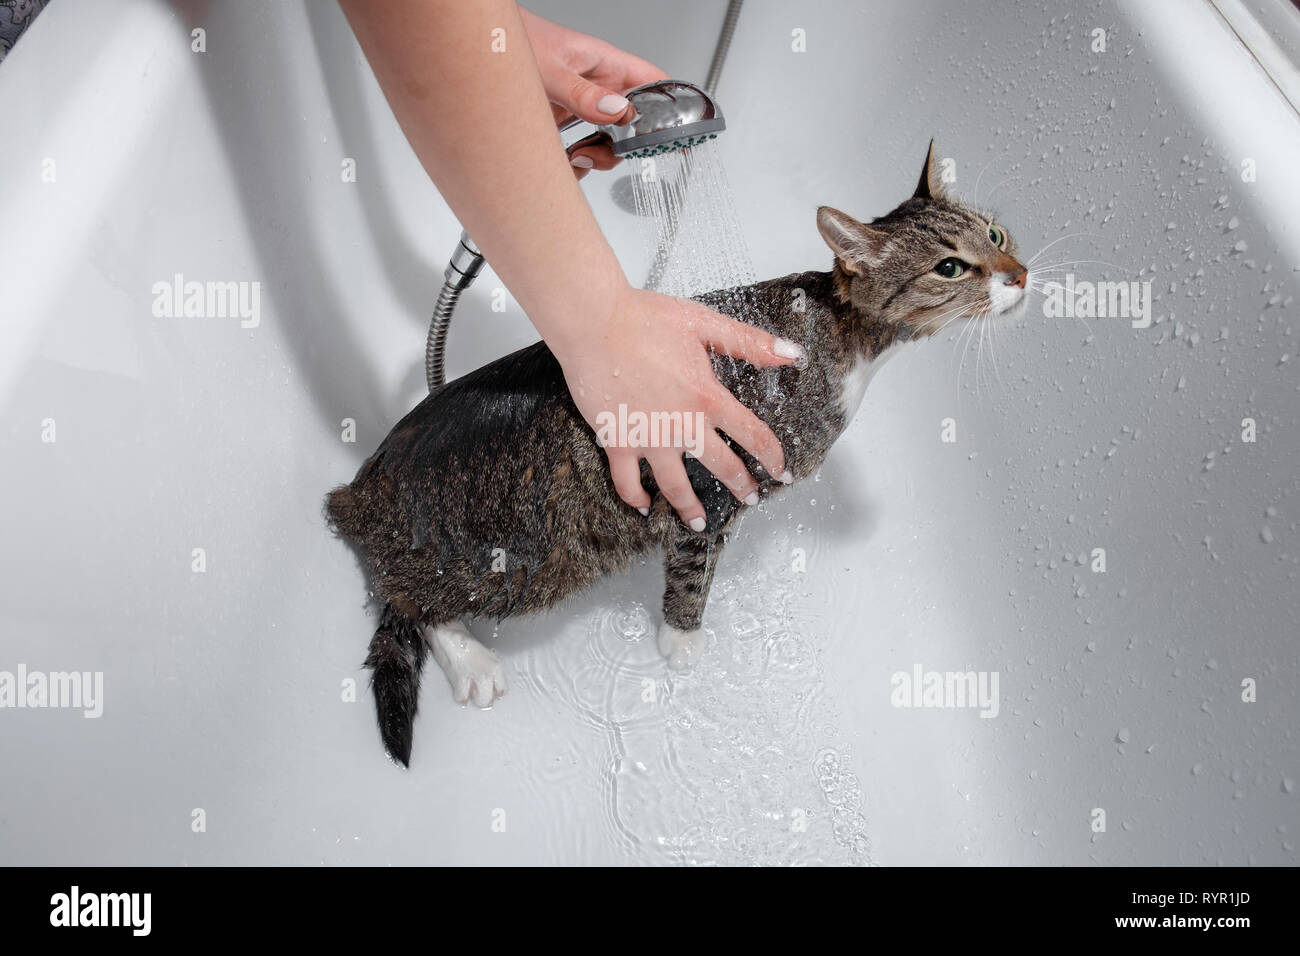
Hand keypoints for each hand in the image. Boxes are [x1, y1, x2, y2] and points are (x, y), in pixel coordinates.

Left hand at [519, 8, 668, 178]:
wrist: (476, 51)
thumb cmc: (513, 41)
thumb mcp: (548, 68)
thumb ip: (580, 92)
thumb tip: (615, 111)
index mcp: (606, 64)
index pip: (653, 84)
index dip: (673, 107)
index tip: (681, 134)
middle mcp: (598, 87)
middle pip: (633, 123)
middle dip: (625, 145)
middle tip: (605, 151)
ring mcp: (581, 106)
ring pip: (608, 141)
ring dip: (598, 158)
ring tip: (577, 157)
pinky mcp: (562, 123)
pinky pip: (580, 151)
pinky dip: (574, 166)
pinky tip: (561, 163)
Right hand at [552, 284, 802, 530]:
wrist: (593, 323)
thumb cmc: (644, 318)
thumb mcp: (705, 323)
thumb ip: (750, 342)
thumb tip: (791, 354)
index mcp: (708, 397)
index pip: (752, 435)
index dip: (772, 456)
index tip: (781, 471)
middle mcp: (682, 425)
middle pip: (722, 467)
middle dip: (742, 487)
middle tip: (751, 498)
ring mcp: (649, 438)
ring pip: (676, 487)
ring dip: (690, 509)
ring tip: (699, 523)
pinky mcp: (618, 442)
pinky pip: (627, 482)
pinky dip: (637, 499)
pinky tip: (645, 507)